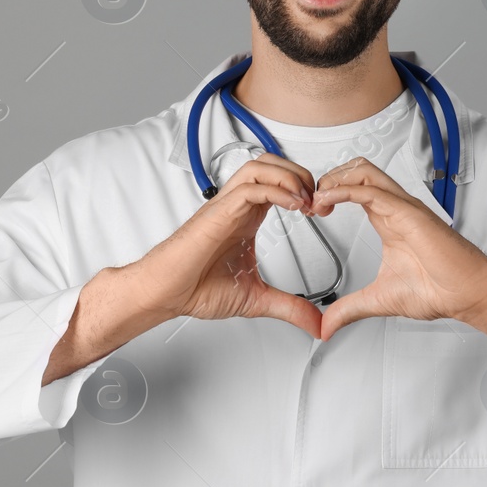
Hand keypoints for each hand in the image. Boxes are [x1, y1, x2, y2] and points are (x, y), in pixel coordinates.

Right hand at [131, 154, 324, 339]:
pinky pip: (249, 187)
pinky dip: (276, 190)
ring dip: (289, 176)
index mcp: (247, 217)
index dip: (306, 189)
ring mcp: (227, 206)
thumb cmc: (196, 287)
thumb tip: (316, 323)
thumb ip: (290, 308)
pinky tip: (292, 204)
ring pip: (260, 166)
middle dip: (302, 174)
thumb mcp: (257, 299)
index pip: (279, 182)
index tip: (321, 210)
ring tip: (304, 199)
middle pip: (272, 163)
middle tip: (317, 199)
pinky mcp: (219, 213)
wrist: (166, 292)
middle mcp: (238, 206)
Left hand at [308, 157, 486, 339]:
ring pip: (363, 171)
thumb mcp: (378, 300)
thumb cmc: (439, 289)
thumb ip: (349, 309)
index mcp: (388, 219)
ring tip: (317, 199)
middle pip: (357, 170)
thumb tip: (326, 326)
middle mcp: (395, 208)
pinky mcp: (408, 213)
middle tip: (310, 202)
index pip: (355, 187)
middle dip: (328, 178)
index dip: (329, 192)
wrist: (467, 293)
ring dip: (333, 179)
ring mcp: (402, 207)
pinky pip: (371, 191)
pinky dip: (344, 191)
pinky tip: (327, 200)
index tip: (311, 211)